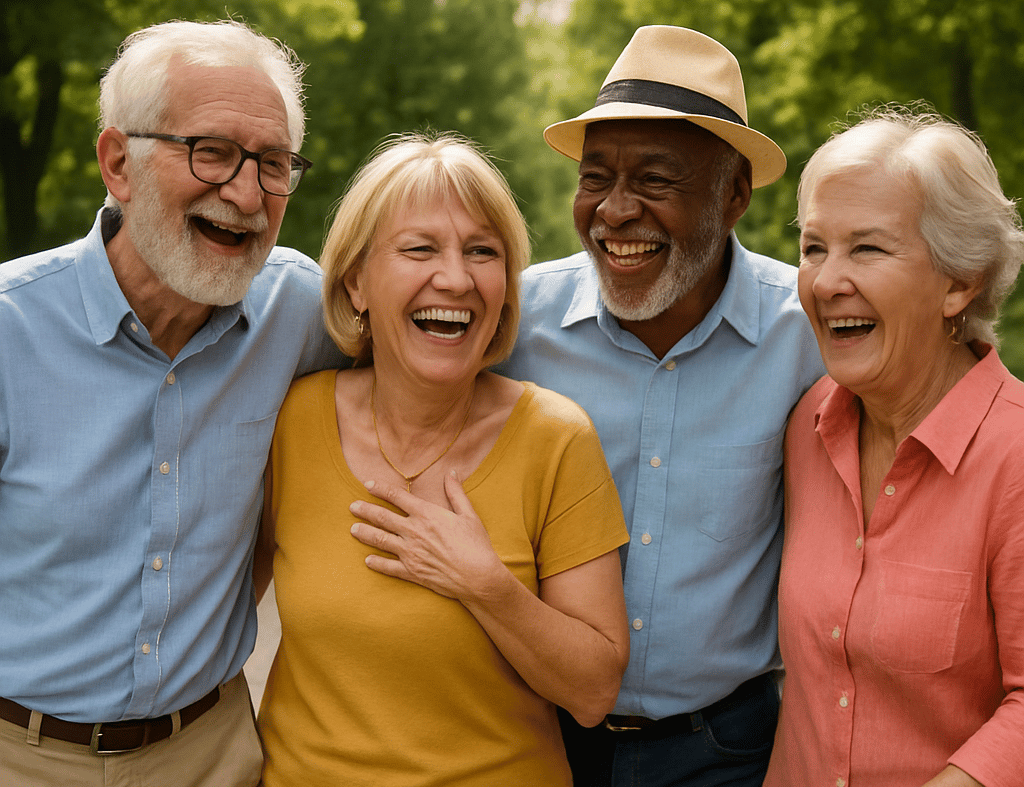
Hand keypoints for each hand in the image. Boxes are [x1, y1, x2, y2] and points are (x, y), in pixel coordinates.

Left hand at [349, 472, 506, 600]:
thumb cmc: (476, 545)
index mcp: (427, 514)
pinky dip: (377, 563)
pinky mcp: (412, 572)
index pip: (398, 497)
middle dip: (365, 510)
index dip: (381, 489)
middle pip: (383, 517)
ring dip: (365, 534)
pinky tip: (368, 560)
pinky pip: (388, 567)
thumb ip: (456, 493)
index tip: (368, 484)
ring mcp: (410, 553)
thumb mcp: (469, 515)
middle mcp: (414, 531)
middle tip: (352, 507)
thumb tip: (452, 472)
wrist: (478, 577)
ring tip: (353, 530)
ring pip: (380, 540)